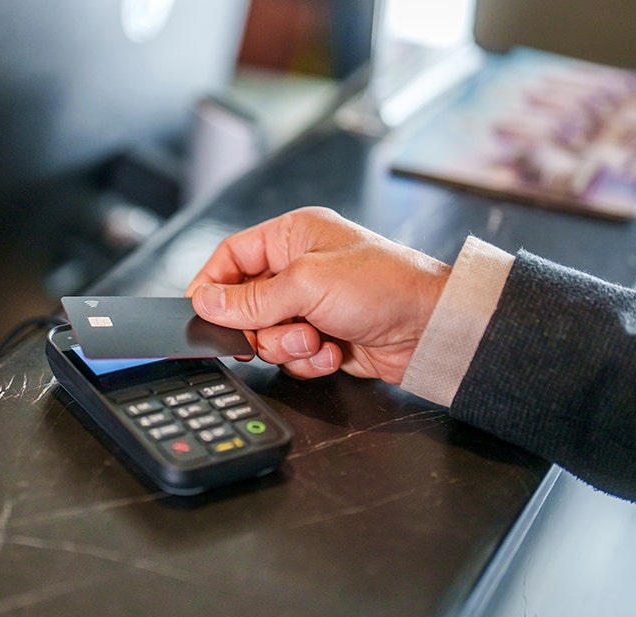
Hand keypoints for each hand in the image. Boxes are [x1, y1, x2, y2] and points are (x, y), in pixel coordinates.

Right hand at [185, 207, 450, 383]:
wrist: (434, 328)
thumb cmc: (385, 286)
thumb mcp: (307, 284)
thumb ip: (252, 298)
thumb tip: (207, 303)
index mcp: (293, 236)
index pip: (232, 256)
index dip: (213, 285)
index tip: (202, 313)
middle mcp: (300, 268)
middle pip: (246, 304)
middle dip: (261, 326)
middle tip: (284, 330)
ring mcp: (313, 305)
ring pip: (267, 335)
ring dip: (289, 346)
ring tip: (318, 341)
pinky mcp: (326, 337)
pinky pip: (293, 356)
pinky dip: (310, 361)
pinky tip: (335, 353)